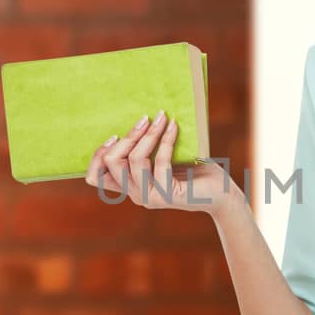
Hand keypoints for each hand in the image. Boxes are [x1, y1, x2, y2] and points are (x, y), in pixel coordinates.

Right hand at [84, 108, 244, 216]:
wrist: (220, 194)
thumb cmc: (192, 171)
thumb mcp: (161, 160)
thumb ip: (144, 150)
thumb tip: (135, 118)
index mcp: (129, 186)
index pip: (95, 177)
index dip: (97, 155)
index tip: (114, 134)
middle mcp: (135, 194)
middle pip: (111, 163)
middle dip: (127, 137)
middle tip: (145, 120)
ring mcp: (150, 196)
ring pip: (134, 160)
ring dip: (147, 134)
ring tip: (162, 118)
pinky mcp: (168, 194)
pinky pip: (160, 161)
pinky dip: (166, 139)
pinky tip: (174, 126)